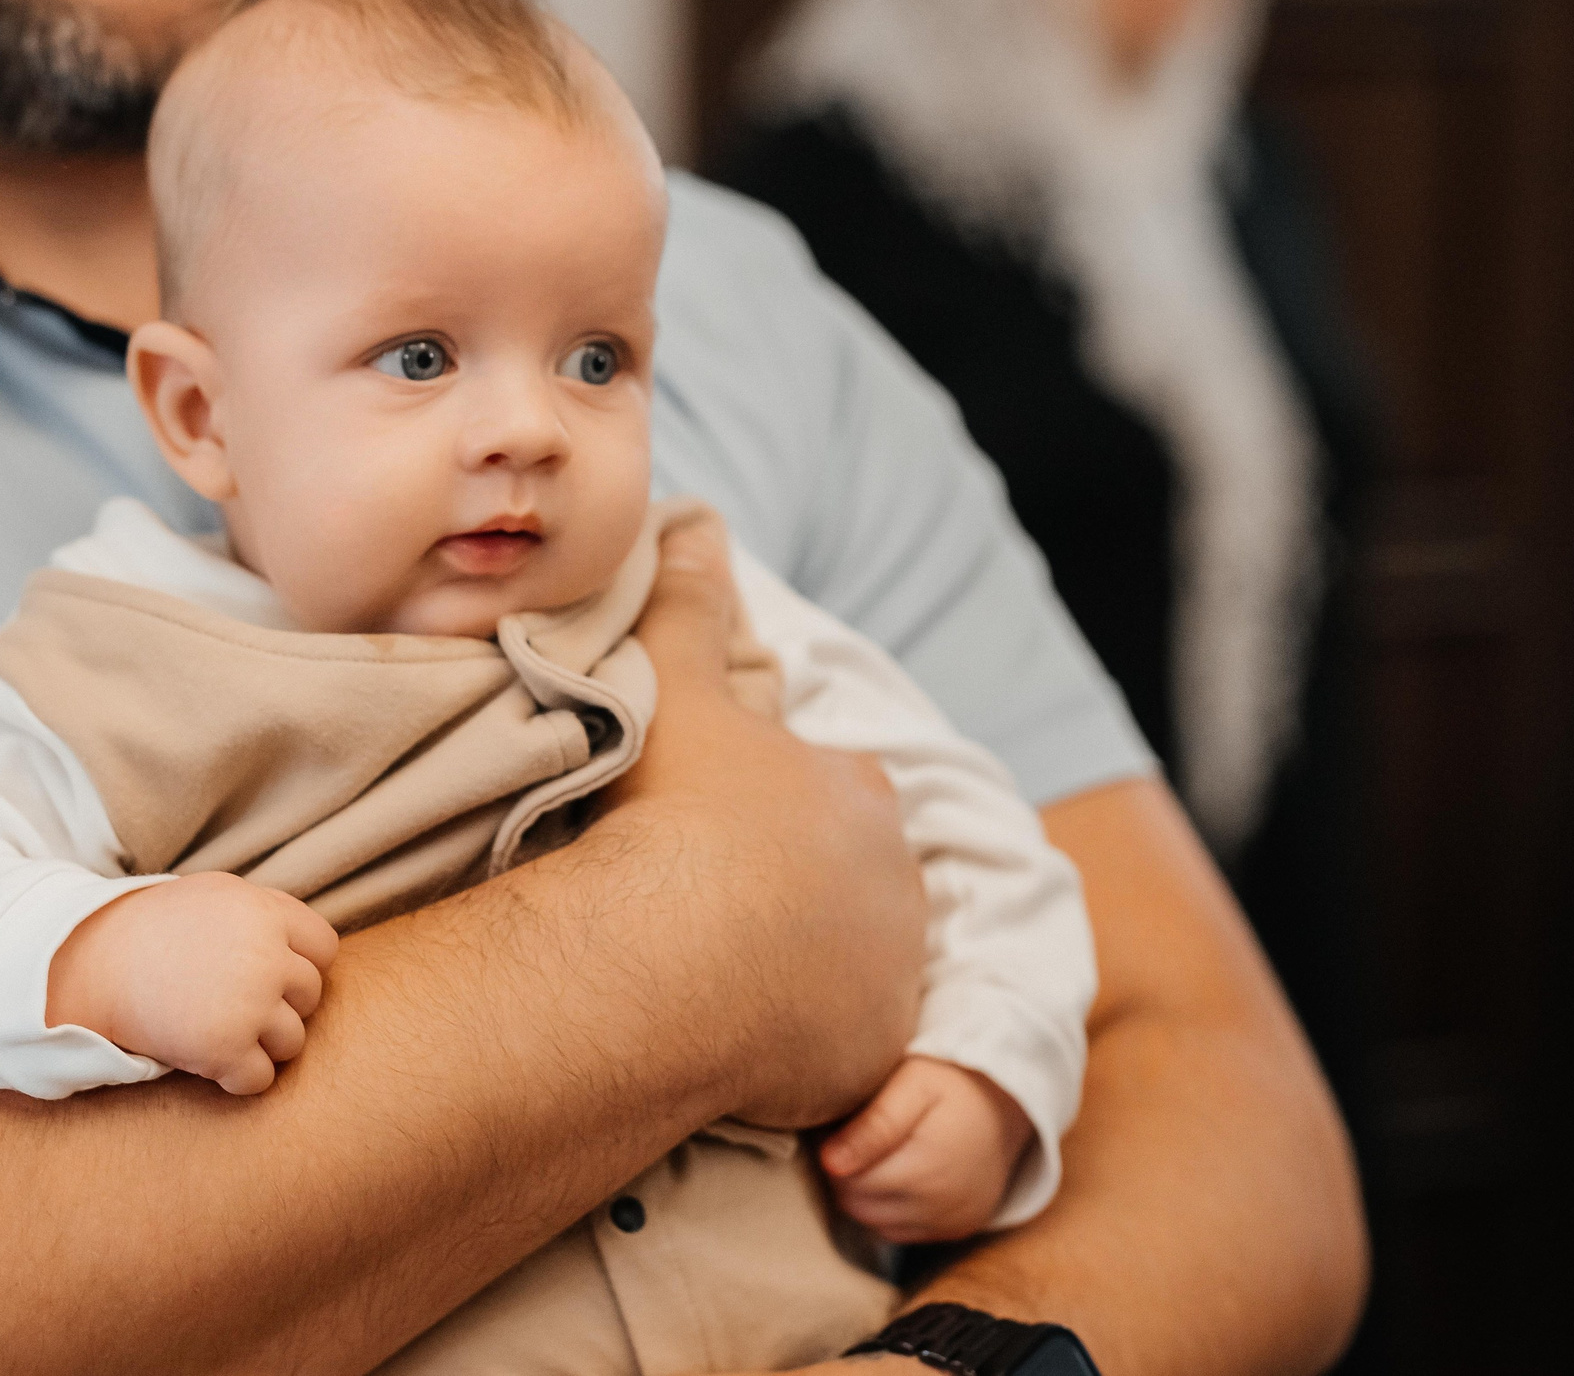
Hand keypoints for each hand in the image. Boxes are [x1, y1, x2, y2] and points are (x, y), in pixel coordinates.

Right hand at [46, 872, 338, 1094]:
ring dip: (262, 1045)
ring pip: (292, 1042)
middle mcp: (266, 956)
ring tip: (222, 1032)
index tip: (270, 976)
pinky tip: (211, 1062)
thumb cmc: (151, 929)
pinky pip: (261, 1079)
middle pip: (310, 996)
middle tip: (237, 1006)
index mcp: (265, 913)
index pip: (324, 949)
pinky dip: (238, 1078)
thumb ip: (265, 914)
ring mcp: (249, 1005)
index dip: (300, 966)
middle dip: (281, 1006)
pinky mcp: (225, 1050)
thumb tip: (311, 945)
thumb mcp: (214, 896)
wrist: (89, 964)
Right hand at [602, 510, 926, 1130]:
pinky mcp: (866, 1057)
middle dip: (801, 892)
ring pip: (849, 968)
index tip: (723, 826)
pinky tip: (730, 1040)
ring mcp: (887, 976)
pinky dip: (794, 1045)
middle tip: (714, 907)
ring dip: (800, 972)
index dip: (779, 805)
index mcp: (859, 792)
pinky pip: (832, 1050)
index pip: (835, 790)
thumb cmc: (679, 813)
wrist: (678, 953)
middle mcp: (896, 884)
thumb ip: (691, 602)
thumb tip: (696, 515)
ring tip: (715, 980)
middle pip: (853, 884)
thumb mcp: (680, 685)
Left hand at [820, 1056, 1034, 1244]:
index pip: (847, 1180)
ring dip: (866, 1195)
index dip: (834, 1152)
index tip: (841, 1126)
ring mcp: (952, 1221)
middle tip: (855, 1138)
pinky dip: (890, 1210)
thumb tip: (829, 1163)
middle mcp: (942, 1205)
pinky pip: (902, 1232)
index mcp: (927, 1167)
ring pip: (876, 1223)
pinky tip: (899, 1175)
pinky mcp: (958, 1228)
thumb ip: (873, 1124)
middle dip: (846, 1175)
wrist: (1009, 1100)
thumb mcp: (913, 1084)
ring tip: (878, 1155)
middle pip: (859, 1205)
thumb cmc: (953, 1083)